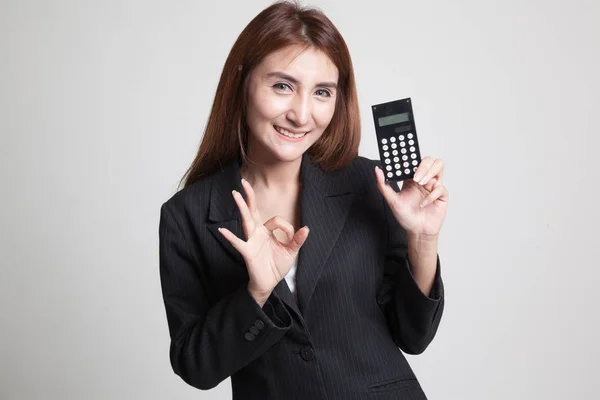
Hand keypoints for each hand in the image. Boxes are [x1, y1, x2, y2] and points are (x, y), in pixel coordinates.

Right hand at [218, 179, 309, 296]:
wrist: (269, 283)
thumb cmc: (276, 265)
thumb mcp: (291, 252)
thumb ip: (297, 240)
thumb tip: (306, 229)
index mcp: (267, 231)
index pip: (277, 220)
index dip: (288, 229)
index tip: (292, 240)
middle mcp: (257, 233)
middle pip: (253, 211)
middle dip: (249, 197)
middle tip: (243, 182)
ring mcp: (251, 241)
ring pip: (246, 221)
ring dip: (242, 207)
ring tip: (235, 194)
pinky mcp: (248, 252)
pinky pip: (238, 243)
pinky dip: (230, 237)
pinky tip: (222, 230)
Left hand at [375, 157, 448, 236]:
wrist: (416, 231)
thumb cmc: (405, 216)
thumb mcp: (392, 200)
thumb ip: (383, 185)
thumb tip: (377, 169)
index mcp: (411, 178)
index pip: (414, 161)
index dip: (411, 158)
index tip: (405, 160)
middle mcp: (423, 179)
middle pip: (429, 160)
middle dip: (423, 165)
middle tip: (415, 177)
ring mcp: (433, 186)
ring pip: (439, 166)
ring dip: (430, 172)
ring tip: (421, 183)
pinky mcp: (441, 195)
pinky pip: (441, 188)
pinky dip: (432, 195)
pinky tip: (423, 204)